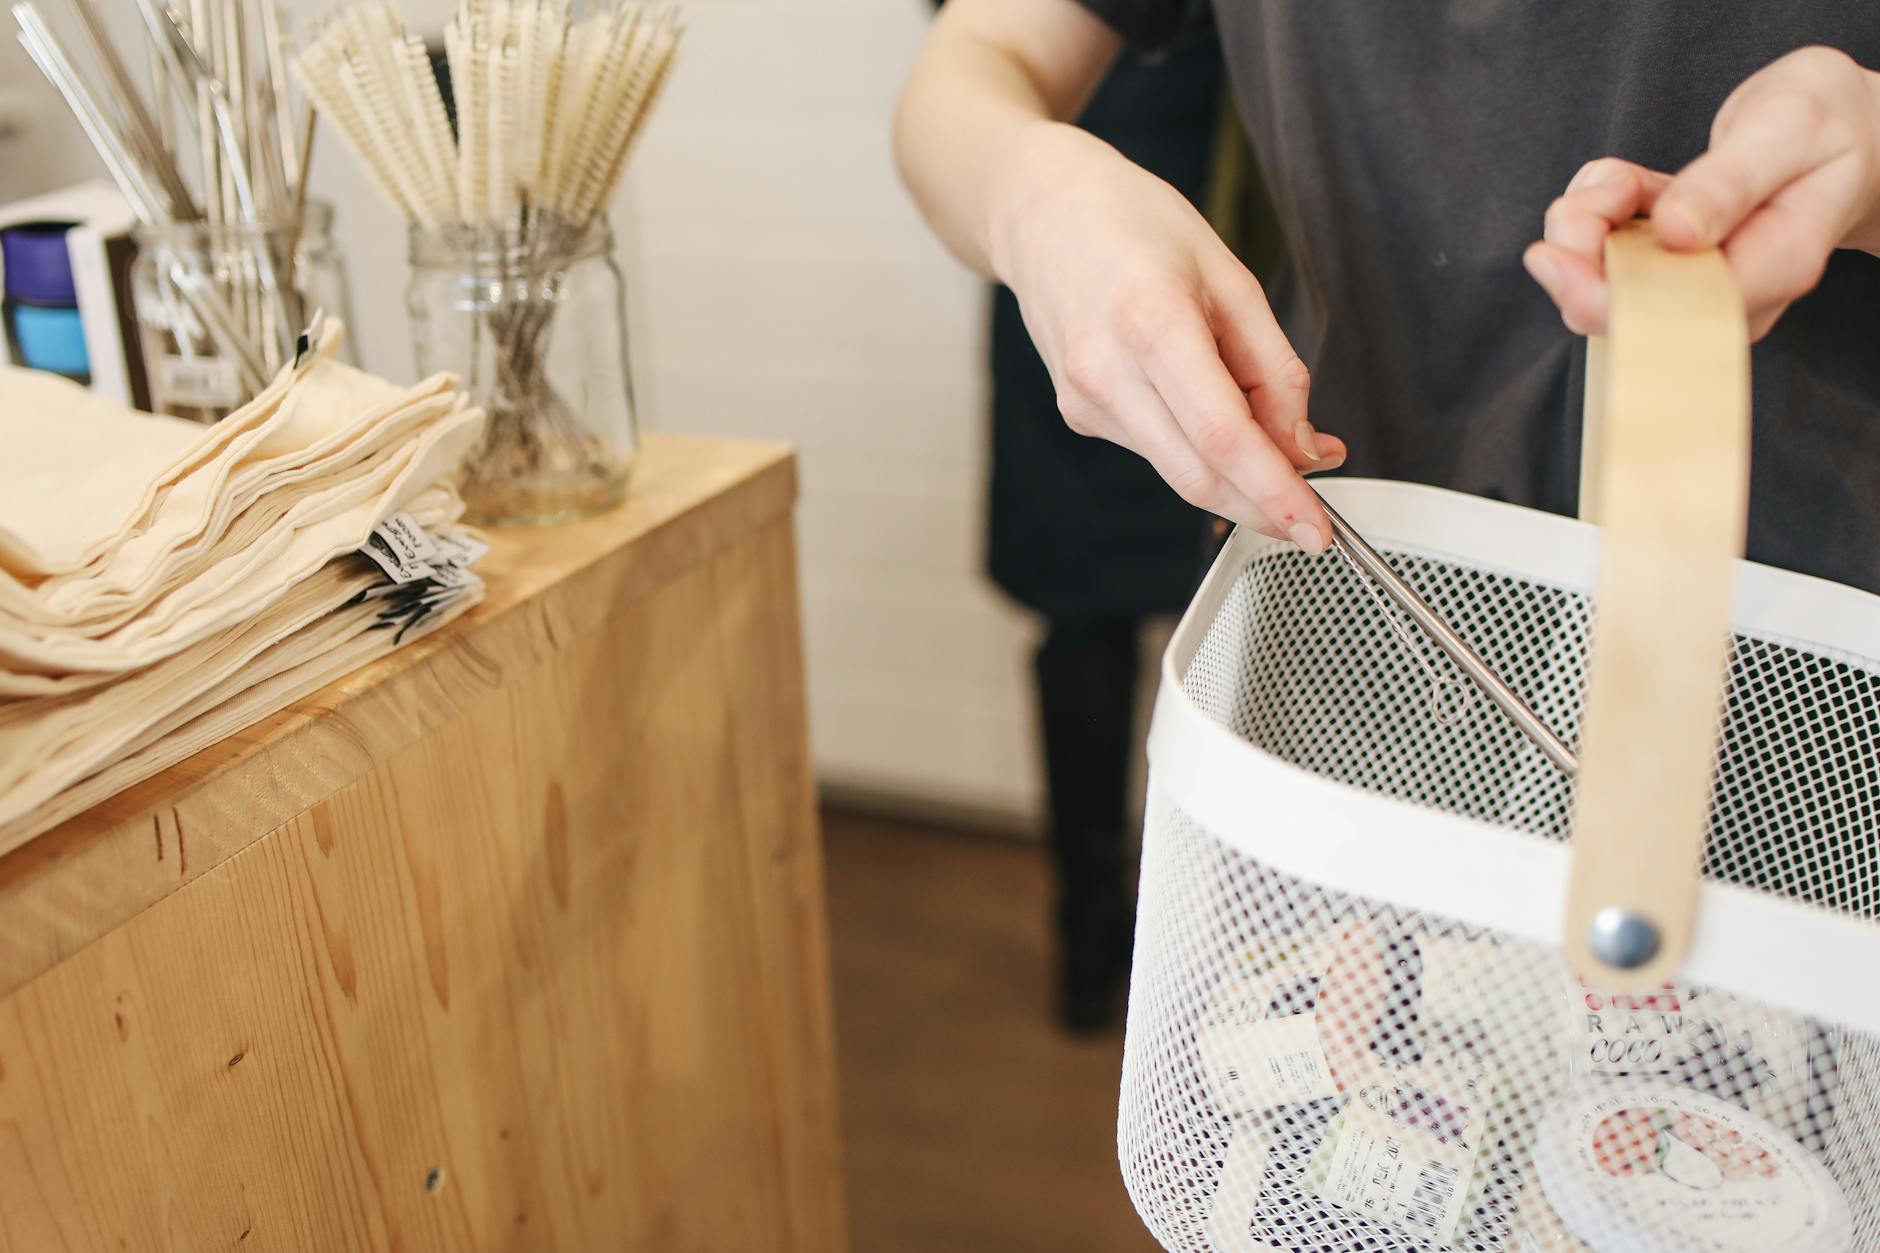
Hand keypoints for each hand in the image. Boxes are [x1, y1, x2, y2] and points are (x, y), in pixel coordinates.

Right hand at [988, 123, 1343, 551]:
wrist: (1041, 213)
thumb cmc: (1134, 225)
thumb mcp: (1229, 275)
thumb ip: (1273, 368)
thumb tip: (1303, 446)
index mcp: (1152, 323)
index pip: (1223, 437)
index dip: (1275, 491)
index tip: (1316, 528)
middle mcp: (1108, 373)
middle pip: (1199, 476)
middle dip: (1263, 505)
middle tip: (1316, 512)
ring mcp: (1086, 400)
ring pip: (1179, 473)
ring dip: (1238, 478)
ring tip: (1281, 443)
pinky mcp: (1080, 413)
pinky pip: (1157, 451)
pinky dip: (1201, 453)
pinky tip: (1217, 415)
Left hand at [1525, 46, 1879, 340]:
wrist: (1849, 136)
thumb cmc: (1826, 129)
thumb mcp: (1787, 130)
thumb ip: (1731, 182)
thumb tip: (1674, 234)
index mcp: (1775, 268)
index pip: (1673, 313)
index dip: (1600, 294)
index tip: (1553, 251)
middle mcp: (1732, 296)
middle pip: (1623, 311)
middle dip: (1581, 251)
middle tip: (1598, 192)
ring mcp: (1696, 289)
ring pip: (1602, 283)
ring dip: (1587, 223)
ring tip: (1627, 179)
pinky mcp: (1668, 270)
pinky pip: (1604, 256)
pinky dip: (1596, 212)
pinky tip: (1627, 184)